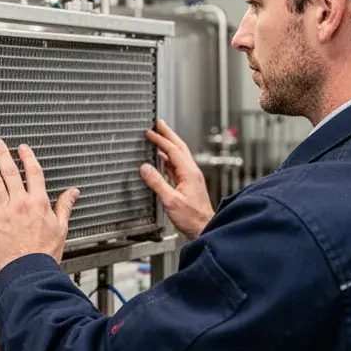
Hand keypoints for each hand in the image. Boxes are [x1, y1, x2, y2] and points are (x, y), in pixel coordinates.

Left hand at [0, 139, 79, 271]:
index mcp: (39, 202)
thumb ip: (65, 206)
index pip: (33, 172)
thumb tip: (73, 193)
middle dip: (2, 154)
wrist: (30, 270)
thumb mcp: (61, 227)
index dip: (27, 157)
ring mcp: (5, 211)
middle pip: (10, 172)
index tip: (22, 148)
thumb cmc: (44, 252)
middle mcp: (21, 203)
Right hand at [139, 119, 213, 239]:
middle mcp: (192, 172)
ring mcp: (191, 177)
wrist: (204, 227)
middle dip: (168, 134)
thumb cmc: (192, 217)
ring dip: (168, 144)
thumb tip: (145, 168)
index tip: (150, 132)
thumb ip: (157, 183)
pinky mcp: (189, 184)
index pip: (173, 150)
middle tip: (159, 123)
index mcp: (189, 173)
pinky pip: (177, 165)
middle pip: (179, 147)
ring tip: (159, 137)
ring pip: (179, 155)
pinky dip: (168, 158)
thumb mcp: (171, 200)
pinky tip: (162, 159)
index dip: (161, 139)